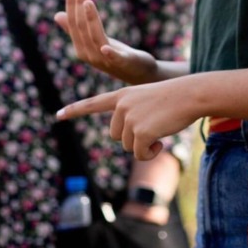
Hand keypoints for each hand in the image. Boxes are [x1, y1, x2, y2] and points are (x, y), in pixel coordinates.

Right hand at [54, 0, 158, 82]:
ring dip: (91, 20)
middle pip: (82, 28)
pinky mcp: (123, 64)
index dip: (72, 5)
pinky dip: (109, 54)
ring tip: (88, 2)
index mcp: (81, 48)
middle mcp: (90, 55)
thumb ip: (76, 30)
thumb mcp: (94, 40)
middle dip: (80, 6)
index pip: (73, 23)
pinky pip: (114, 59)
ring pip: (96, 38)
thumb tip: (57, 15)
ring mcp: (105, 61)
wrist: (138, 73)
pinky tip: (106, 47)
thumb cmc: (114, 56)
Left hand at [56, 76, 198, 159]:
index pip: (93, 103)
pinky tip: (160, 140)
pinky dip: (150, 153)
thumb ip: (131, 114)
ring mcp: (129, 118)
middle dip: (133, 137)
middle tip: (152, 124)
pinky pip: (139, 153)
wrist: (189, 94)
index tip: (58, 115)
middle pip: (116, 135)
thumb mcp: (146, 100)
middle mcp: (121, 105)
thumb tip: (128, 140)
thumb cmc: (173, 98)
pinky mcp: (139, 132)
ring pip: (128, 146)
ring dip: (143, 144)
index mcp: (122, 95)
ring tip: (159, 127)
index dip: (75, 110)